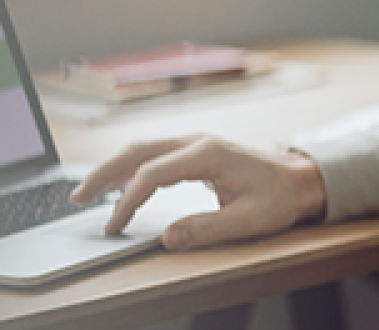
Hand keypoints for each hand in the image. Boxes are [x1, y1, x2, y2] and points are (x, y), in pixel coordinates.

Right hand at [70, 135, 326, 250]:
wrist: (301, 179)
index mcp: (208, 154)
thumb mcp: (247, 221)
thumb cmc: (278, 198)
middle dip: (103, 174)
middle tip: (76, 198)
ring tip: (86, 192)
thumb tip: (166, 237)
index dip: (128, 200)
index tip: (114, 225)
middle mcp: (197, 142)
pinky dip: (130, 167)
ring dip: (113, 168)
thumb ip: (206, 229)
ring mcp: (196, 143)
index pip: (152, 174)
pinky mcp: (196, 151)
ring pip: (142, 148)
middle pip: (137, 151)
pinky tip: (117, 183)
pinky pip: (154, 153)